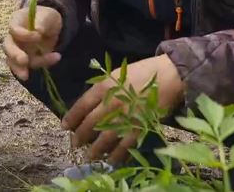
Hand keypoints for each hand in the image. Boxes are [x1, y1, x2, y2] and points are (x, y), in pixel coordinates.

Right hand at [3, 4, 62, 80]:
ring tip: (28, 75)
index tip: (39, 36)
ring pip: (13, 61)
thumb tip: (38, 30)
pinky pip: (27, 67)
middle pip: (7, 47)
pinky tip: (55, 58)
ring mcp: (17, 50)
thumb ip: (42, 20)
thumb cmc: (46, 18)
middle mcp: (13, 37)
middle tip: (24, 61)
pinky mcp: (25, 60)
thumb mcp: (48, 15)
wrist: (52, 29)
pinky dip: (40, 66)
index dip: (24, 34)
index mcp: (16, 21)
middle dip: (14, 55)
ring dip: (21, 68)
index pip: (13, 29)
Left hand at [61, 54, 183, 165]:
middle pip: (90, 124)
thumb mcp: (115, 75)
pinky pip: (125, 146)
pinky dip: (116, 155)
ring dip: (95, 150)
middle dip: (80, 136)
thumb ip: (101, 90)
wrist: (168, 76)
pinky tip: (111, 160)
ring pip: (104, 138)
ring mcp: (126, 117)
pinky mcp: (140, 128)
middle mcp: (111, 104)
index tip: (64, 126)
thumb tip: (88, 107)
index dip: (71, 118)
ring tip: (89, 156)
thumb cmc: (141, 73)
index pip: (81, 106)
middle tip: (74, 144)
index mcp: (104, 87)